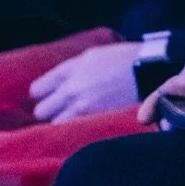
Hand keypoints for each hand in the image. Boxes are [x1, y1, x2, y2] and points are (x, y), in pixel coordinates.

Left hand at [29, 41, 144, 121]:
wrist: (147, 70)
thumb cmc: (123, 58)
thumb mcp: (94, 55)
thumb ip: (72, 69)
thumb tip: (58, 83)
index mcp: (70, 68)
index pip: (37, 89)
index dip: (42, 94)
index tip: (48, 96)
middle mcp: (71, 88)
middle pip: (41, 111)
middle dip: (49, 110)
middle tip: (60, 109)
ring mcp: (81, 106)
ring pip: (55, 124)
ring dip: (62, 122)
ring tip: (74, 119)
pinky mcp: (93, 119)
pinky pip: (73, 130)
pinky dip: (75, 129)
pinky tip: (83, 124)